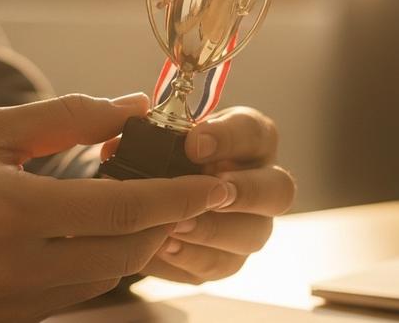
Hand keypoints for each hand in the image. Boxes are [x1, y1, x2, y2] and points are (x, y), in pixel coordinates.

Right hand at [0, 94, 235, 321]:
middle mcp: (13, 268)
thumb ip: (62, 119)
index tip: (218, 186)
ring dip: (133, 248)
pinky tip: (90, 238)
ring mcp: (6, 305)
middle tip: (186, 193)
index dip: (180, 197)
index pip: (123, 210)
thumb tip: (128, 107)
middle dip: (165, 224)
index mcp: (11, 211)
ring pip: (103, 282)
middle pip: (125, 254)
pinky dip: (94, 268)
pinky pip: (69, 298)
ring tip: (144, 212)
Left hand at [106, 106, 294, 283]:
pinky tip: (162, 248)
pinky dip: (190, 258)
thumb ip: (144, 137)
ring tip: (173, 226)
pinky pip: (220, 265)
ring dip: (213, 231)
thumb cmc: (161, 157)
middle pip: (280, 190)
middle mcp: (262, 183)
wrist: (149, 199)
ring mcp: (251, 225)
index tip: (193, 143)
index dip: (228, 137)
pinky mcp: (228, 259)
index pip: (255, 132)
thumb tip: (118, 147)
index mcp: (249, 141)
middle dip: (245, 192)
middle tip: (208, 192)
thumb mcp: (155, 139)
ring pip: (254, 234)